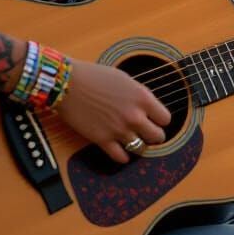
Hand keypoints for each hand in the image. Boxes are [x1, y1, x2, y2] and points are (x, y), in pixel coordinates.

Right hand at [55, 59, 171, 162]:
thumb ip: (139, 96)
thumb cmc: (95, 76)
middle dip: (154, 136)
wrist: (68, 83)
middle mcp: (134, 115)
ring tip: (134, 141)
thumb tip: (147, 108)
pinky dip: (123, 156)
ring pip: (141, 149)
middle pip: (158, 137)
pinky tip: (121, 150)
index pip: (165, 119)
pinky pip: (121, 157)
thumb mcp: (125, 80)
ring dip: (139, 146)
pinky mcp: (102, 140)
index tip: (155, 120)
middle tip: (148, 133)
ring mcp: (119, 129)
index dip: (160, 120)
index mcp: (142, 97)